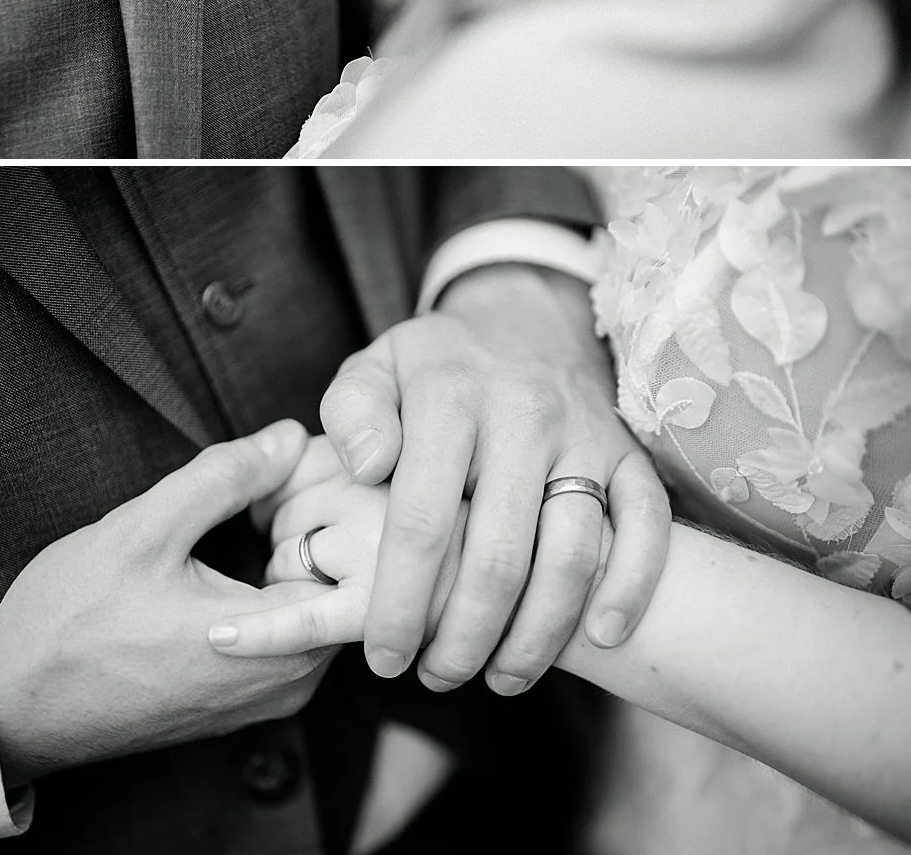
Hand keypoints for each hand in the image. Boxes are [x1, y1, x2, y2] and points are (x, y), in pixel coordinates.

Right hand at [0, 419, 338, 785]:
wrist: (13, 705)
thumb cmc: (72, 620)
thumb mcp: (145, 529)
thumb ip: (225, 478)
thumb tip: (291, 436)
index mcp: (276, 647)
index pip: (358, 565)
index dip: (341, 500)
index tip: (323, 456)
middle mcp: (285, 686)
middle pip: (342, 589)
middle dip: (324, 522)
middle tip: (301, 463)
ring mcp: (263, 700)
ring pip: (313, 609)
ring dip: (300, 553)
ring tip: (273, 495)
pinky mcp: (238, 701)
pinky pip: (285, 633)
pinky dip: (277, 585)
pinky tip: (250, 540)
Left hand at [238, 266, 669, 691]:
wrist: (520, 317)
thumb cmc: (431, 367)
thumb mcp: (371, 370)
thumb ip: (350, 414)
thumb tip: (366, 470)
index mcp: (448, 396)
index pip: (422, 519)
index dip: (401, 601)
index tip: (382, 655)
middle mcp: (522, 414)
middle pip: (498, 555)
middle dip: (464, 637)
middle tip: (436, 677)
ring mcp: (583, 435)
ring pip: (571, 557)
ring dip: (536, 637)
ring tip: (498, 678)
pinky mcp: (628, 453)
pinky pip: (645, 529)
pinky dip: (630, 589)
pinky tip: (601, 640)